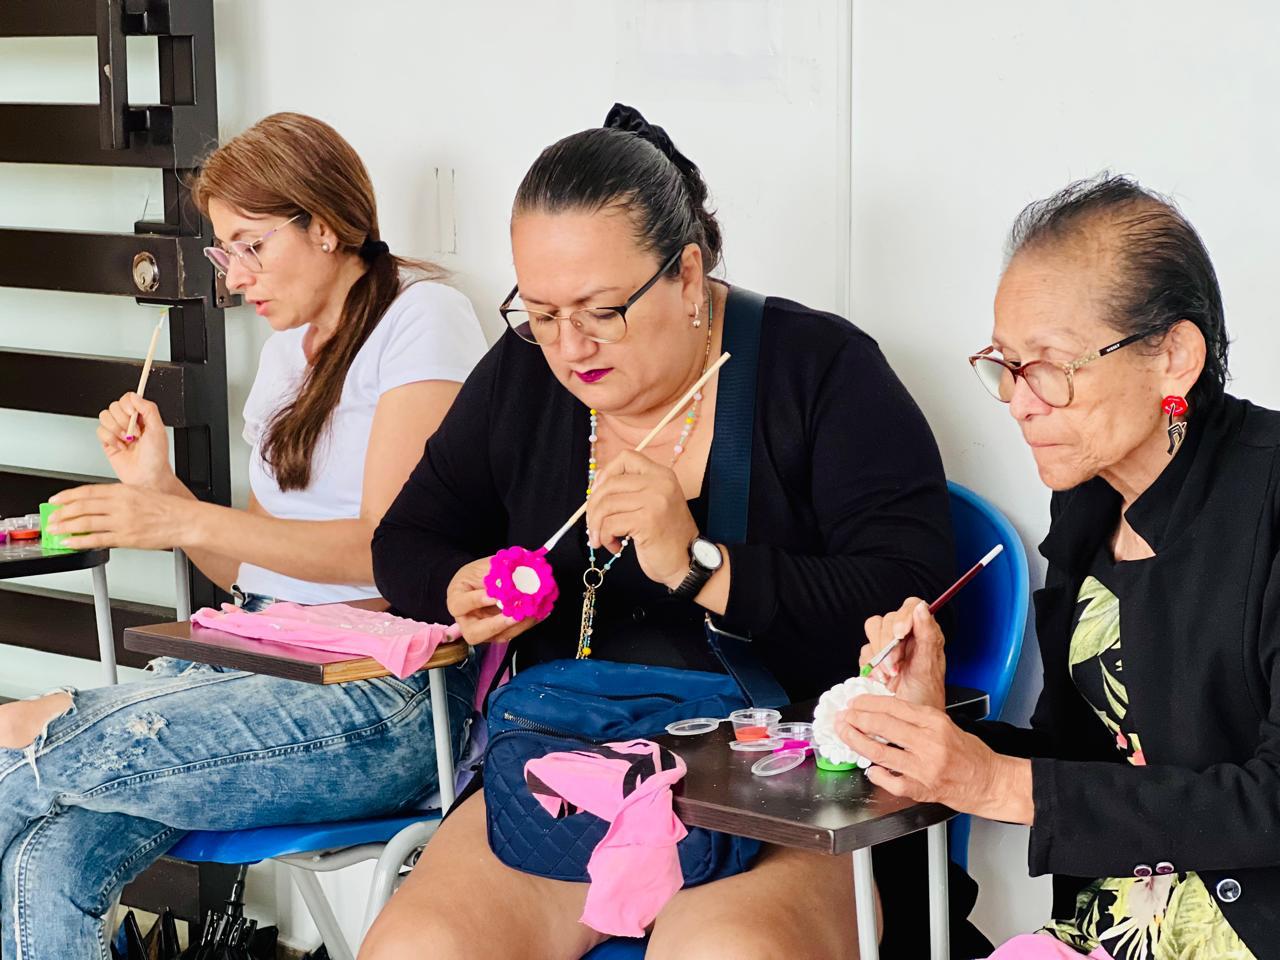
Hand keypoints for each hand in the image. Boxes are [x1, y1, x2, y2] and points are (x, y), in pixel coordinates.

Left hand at [47, 483, 191, 549]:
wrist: (184, 520)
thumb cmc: (167, 508)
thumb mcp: (140, 494)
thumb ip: (118, 498)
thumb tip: (97, 505)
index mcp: (123, 490)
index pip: (87, 491)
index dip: (67, 496)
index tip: (56, 500)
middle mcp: (120, 504)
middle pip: (82, 506)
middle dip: (62, 513)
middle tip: (51, 517)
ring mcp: (122, 521)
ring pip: (86, 522)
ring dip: (67, 527)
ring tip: (55, 530)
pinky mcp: (126, 537)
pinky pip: (98, 539)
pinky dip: (81, 541)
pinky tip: (71, 543)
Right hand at [97, 393, 174, 487]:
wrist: (147, 477)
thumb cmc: (156, 457)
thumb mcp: (158, 429)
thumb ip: (148, 409)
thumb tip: (135, 395)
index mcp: (142, 417)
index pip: (128, 399)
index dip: (128, 405)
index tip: (134, 414)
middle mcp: (129, 422)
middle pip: (114, 406)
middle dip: (124, 420)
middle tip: (135, 433)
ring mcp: (117, 432)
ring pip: (104, 416)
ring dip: (116, 429)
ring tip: (127, 440)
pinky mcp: (107, 442)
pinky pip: (99, 431)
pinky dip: (110, 439)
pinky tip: (121, 447)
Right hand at [446, 556, 540, 645]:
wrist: (482, 582)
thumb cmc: (479, 573)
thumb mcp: (483, 566)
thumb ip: (498, 568)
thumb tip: (524, 563)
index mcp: (456, 600)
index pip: (459, 605)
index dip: (476, 601)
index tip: (494, 595)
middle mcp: (466, 621)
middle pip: (473, 634)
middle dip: (496, 625)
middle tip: (514, 615)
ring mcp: (483, 630)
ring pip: (497, 637)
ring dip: (518, 626)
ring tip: (533, 611)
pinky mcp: (498, 633)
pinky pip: (512, 633)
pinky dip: (527, 623)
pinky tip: (540, 612)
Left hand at [586, 450, 698, 589]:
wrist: (688, 562)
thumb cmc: (666, 536)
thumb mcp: (652, 504)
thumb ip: (631, 489)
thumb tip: (598, 477)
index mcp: (662, 475)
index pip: (626, 457)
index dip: (606, 473)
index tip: (600, 494)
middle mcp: (660, 483)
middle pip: (609, 483)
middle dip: (593, 507)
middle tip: (593, 526)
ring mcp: (654, 501)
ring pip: (606, 505)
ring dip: (597, 526)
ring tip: (602, 539)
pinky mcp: (647, 521)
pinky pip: (610, 524)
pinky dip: (605, 537)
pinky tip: (614, 546)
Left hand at [836, 695, 1032, 823]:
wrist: (990, 782)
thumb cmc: (968, 753)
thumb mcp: (945, 725)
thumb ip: (915, 720)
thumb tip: (880, 713)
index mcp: (935, 722)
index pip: (894, 706)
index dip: (868, 703)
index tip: (854, 702)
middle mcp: (929, 743)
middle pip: (883, 726)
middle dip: (857, 720)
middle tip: (842, 717)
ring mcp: (924, 768)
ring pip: (880, 752)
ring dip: (857, 742)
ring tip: (845, 734)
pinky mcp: (921, 789)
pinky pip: (890, 781)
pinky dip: (876, 773)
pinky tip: (870, 768)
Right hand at [859, 598, 945, 708]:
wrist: (908, 721)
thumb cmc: (926, 697)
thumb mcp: (929, 666)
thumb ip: (928, 635)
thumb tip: (922, 608)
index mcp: (924, 633)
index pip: (911, 606)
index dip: (903, 616)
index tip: (900, 634)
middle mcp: (906, 636)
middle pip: (887, 619)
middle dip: (888, 644)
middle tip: (895, 664)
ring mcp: (888, 647)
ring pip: (873, 631)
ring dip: (879, 654)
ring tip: (889, 673)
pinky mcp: (874, 659)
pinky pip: (864, 651)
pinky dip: (871, 666)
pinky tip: (882, 678)